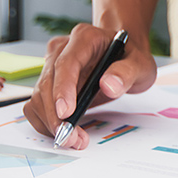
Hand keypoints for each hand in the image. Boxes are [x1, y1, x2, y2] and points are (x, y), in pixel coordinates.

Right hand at [23, 24, 157, 149]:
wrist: (123, 56)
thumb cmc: (130, 57)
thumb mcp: (140, 64)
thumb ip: (127, 72)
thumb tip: (108, 85)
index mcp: (84, 38)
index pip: (66, 63)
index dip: (63, 89)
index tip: (66, 114)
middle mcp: (62, 49)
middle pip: (47, 83)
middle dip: (55, 116)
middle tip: (71, 138)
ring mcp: (52, 64)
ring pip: (38, 96)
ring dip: (50, 122)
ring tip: (74, 139)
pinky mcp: (49, 81)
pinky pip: (37, 104)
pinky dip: (46, 122)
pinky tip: (65, 131)